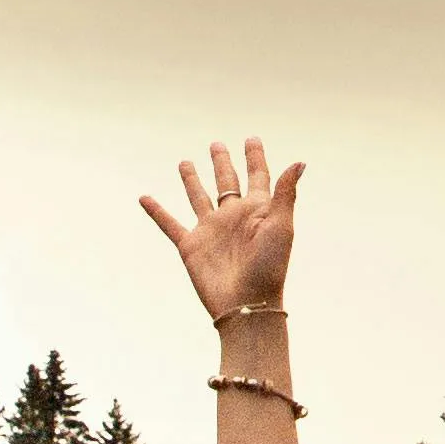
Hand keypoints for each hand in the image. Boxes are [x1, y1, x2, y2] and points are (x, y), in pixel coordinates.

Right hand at [139, 135, 302, 331]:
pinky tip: (145, 198)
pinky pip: (170, 224)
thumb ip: (285, 193)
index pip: (256, 176)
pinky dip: (157, 211)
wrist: (246, 304)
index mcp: (257, 210)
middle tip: (216, 144)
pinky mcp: (191, 246)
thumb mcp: (281, 226)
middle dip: (222, 163)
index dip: (255, 158)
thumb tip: (299, 163)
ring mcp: (211, 230)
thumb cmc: (270, 267)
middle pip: (226, 182)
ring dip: (191, 180)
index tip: (252, 140)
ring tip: (184, 162)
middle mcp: (233, 217)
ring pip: (198, 197)